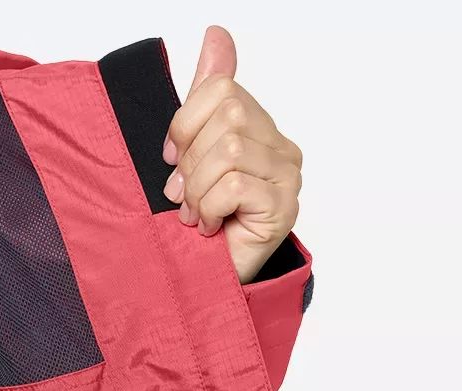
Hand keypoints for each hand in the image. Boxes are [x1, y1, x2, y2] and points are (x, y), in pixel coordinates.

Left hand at [162, 26, 302, 283]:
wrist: (206, 283)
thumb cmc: (198, 224)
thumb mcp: (191, 155)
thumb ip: (204, 99)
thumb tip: (216, 35)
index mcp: (261, 129)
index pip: (222, 89)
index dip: (185, 124)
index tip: (173, 162)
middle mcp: (282, 149)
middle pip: (228, 116)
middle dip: (191, 160)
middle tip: (185, 196)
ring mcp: (287, 178)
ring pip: (230, 150)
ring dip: (198, 189)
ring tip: (196, 216)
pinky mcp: (282, 208)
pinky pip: (235, 184)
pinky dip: (211, 206)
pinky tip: (210, 227)